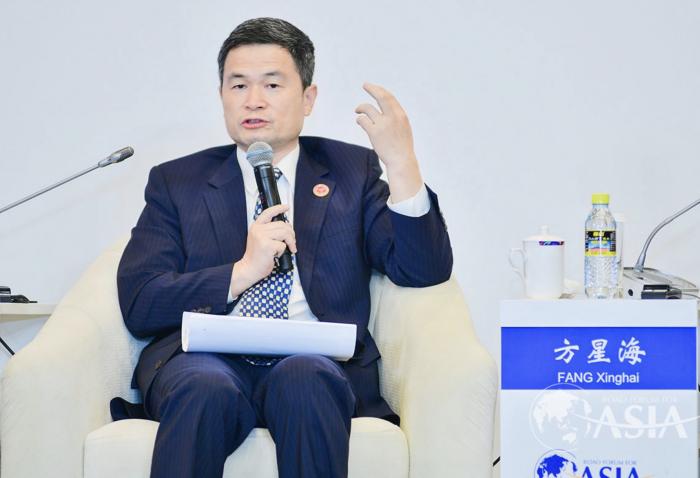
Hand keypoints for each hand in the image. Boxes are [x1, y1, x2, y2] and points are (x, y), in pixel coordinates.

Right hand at [230, 204, 296, 296]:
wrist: (249, 269)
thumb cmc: (257, 256)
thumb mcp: (260, 239)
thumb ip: (269, 231)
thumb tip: (286, 227)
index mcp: (256, 226)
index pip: (268, 212)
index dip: (278, 208)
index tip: (287, 207)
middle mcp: (258, 229)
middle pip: (283, 225)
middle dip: (291, 234)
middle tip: (292, 243)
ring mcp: (262, 237)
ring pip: (285, 233)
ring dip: (291, 242)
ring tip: (290, 249)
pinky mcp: (267, 246)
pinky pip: (283, 245)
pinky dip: (283, 251)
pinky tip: (277, 255)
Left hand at [355, 83, 422, 201]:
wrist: (401, 161)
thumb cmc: (401, 146)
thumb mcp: (403, 128)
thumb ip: (395, 117)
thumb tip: (384, 107)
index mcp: (401, 115)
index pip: (389, 97)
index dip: (380, 90)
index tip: (373, 87)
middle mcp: (393, 117)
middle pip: (381, 96)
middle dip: (372, 88)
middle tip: (365, 84)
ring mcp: (383, 124)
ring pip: (368, 108)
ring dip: (360, 107)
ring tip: (357, 110)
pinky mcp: (374, 133)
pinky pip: (362, 120)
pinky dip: (359, 119)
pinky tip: (359, 121)